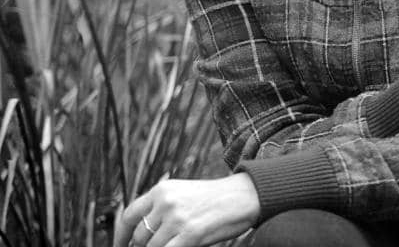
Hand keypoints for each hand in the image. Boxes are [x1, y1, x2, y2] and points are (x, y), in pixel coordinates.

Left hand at [113, 173, 259, 246]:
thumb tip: (139, 236)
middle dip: (144, 246)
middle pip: (140, 236)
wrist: (245, 196)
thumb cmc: (215, 199)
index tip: (120, 246)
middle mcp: (166, 202)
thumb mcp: (184, 194)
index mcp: (162, 190)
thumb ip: (161, 209)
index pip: (128, 216)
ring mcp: (177, 219)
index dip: (121, 236)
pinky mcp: (190, 234)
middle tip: (157, 246)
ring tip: (176, 243)